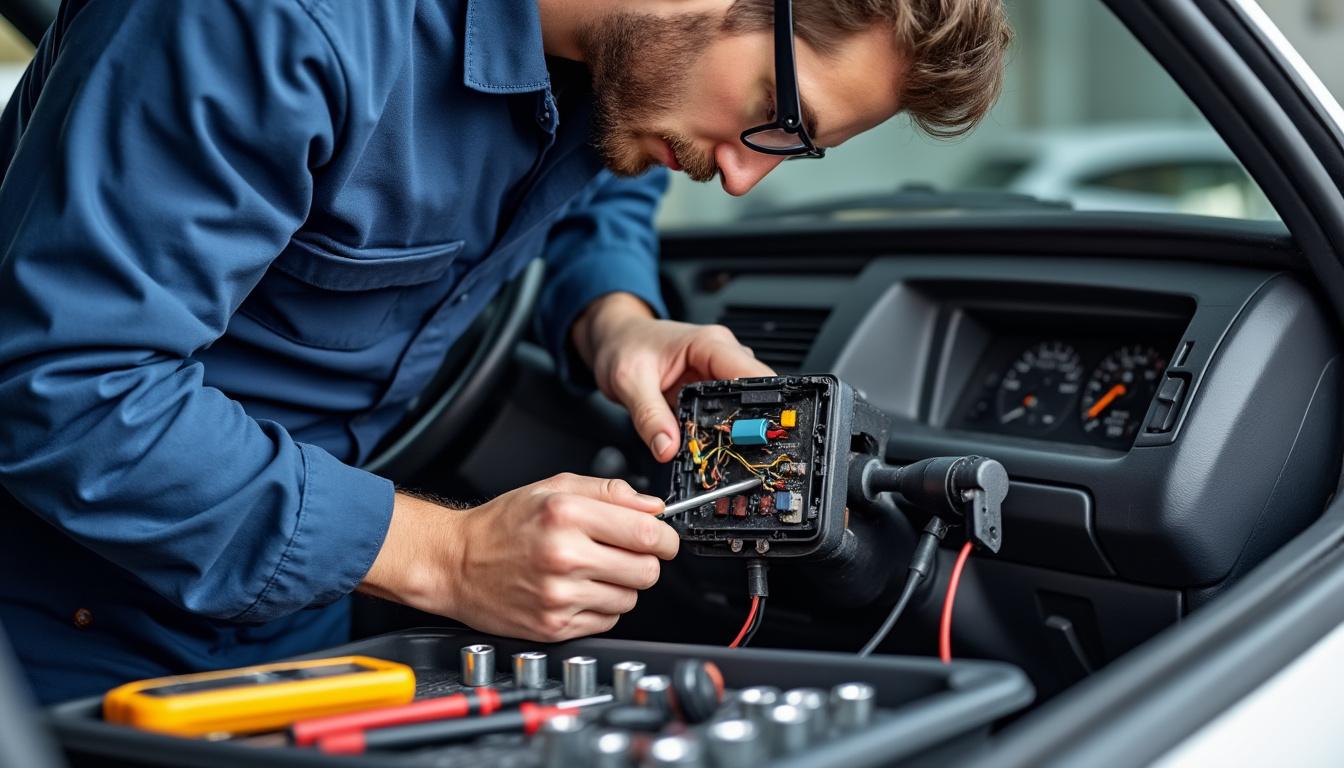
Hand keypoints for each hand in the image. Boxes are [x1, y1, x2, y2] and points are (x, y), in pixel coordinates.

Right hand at [359, 473, 677, 640]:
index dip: (666, 537)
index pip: (648, 533)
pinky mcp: (554, 627)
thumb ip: (610, 492)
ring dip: (622, 585)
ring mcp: (559, 596)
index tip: (663, 538)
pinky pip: (607, 620)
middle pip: (647, 571)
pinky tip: (579, 589)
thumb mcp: (554, 488)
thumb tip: (654, 507)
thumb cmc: (502, 525)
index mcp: (567, 515)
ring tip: (594, 570)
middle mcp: (564, 556)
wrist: (455, 563)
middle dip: (645, 561)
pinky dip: (601, 606)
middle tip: (627, 553)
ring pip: (630, 599)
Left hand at [572, 293, 775, 461]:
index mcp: (710, 344)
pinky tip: (710, 441)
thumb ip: (649, 416)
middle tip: (734, 451)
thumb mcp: (628, 381)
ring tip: (719, 449)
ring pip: (744, 406)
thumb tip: (666, 448)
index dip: (762, 407)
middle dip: (749, 424)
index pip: (752, 375)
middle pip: (755, 394)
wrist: (614, 337)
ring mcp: (719, 372)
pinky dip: (720, 429)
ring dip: (734, 428)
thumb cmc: (623, 345)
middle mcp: (721, 355)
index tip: (757, 436)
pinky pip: (726, 411)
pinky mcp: (711, 388)